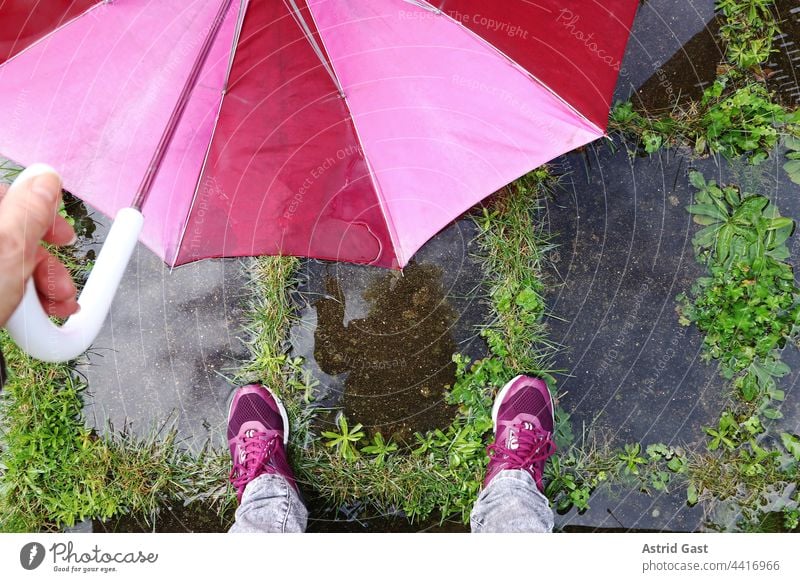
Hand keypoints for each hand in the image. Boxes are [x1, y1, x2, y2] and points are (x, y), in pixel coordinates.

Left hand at [0, 170, 78, 327]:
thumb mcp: (5, 247)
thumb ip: (29, 209)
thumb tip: (45, 179)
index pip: (5, 195)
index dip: (39, 212)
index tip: (60, 234)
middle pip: (13, 234)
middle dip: (46, 259)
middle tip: (59, 279)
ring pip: (14, 265)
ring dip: (45, 285)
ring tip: (56, 307)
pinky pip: (8, 288)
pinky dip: (30, 301)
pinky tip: (43, 315)